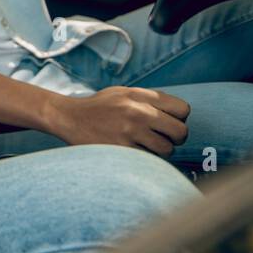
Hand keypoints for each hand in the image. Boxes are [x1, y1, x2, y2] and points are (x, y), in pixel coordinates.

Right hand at [49, 86, 189, 156]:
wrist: (68, 118)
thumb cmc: (99, 107)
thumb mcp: (122, 93)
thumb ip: (149, 100)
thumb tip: (179, 114)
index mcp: (139, 95)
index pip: (183, 109)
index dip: (179, 118)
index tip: (168, 122)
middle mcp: (137, 111)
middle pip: (180, 131)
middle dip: (175, 138)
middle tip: (162, 139)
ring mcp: (129, 131)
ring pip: (166, 149)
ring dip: (159, 151)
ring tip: (144, 146)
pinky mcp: (121, 148)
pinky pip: (148, 159)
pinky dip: (144, 158)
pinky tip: (132, 152)